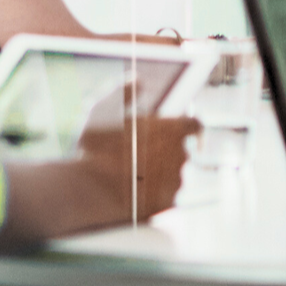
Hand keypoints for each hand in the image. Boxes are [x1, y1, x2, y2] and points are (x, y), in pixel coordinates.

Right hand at [0, 110, 198, 251]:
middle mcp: (182, 156)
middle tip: (145, 153)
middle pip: (183, 150)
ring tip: (136, 173)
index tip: (182, 130)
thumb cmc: (96, 147)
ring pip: (175, 174)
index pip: (196, 124)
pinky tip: (137, 190)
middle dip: (168, 151)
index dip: (189, 127)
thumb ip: (124, 92)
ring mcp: (177, 182)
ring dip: (162, 173)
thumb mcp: (104, 109)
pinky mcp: (168, 205)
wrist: (89, 192)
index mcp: (173, 129)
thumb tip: (138, 81)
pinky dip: (156, 193)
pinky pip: (167, 195)